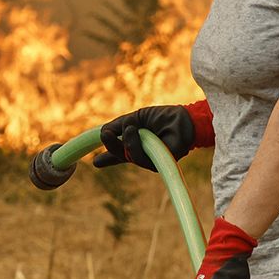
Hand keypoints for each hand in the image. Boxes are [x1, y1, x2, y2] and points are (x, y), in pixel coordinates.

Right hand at [93, 101, 213, 170]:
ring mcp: (152, 160)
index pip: (119, 153)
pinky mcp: (162, 162)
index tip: (95, 162)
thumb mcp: (136, 118)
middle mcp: (143, 154)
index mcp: (137, 144)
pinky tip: (134, 131)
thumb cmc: (163, 117)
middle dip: (111, 146)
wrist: (183, 117)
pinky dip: (136, 144)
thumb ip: (120, 125)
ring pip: (132, 157)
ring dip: (127, 142)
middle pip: (122, 156)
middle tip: (106, 135)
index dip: (107, 158)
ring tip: (130, 128)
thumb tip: (104, 132)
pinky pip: (143, 158)